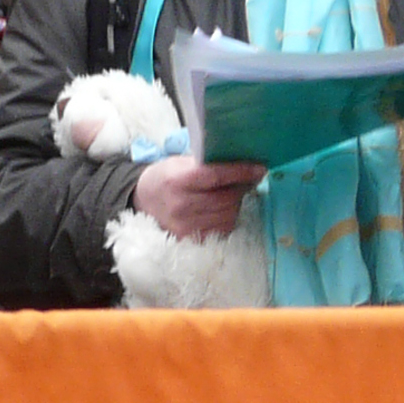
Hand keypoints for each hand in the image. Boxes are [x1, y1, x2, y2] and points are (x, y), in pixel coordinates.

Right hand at [134, 155, 264, 240]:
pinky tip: (219, 210)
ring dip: (234, 203)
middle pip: (227, 198)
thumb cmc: (166, 177)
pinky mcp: (191, 240)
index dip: (241, 172)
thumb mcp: (180, 163)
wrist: (143, 202)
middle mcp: (181, 205)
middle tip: (245, 180)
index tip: (260, 168)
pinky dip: (227, 217)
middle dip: (241, 188)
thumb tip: (242, 163)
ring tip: (227, 194)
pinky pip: (223, 228)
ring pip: (228, 214)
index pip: (216, 176)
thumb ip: (207, 163)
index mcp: (177, 180)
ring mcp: (186, 226)